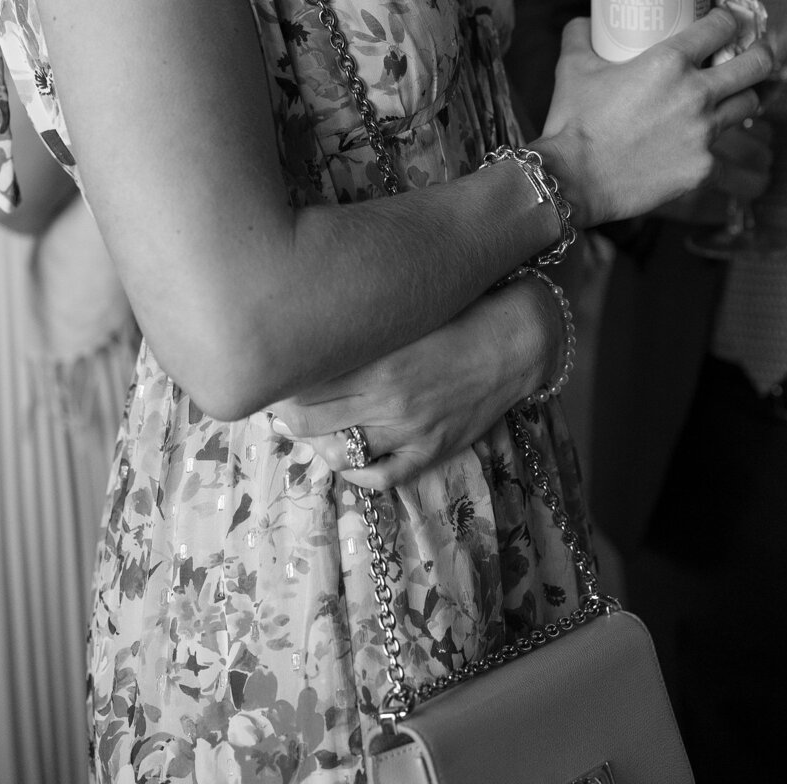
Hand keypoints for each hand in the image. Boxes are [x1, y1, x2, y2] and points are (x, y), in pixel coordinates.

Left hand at [268, 277, 558, 490]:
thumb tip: (310, 315)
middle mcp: (386, 399)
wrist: (515, 340)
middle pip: (308, 420)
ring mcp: (408, 431)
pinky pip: (379, 477)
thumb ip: (358, 319)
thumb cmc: (457, 312)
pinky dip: (353, 471)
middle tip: (279, 397)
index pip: (302, 381)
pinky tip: (342, 455)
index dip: (280, 377)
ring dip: (313, 441)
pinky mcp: (430, 452)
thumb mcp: (404, 309)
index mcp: (375, 358)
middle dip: (286, 411)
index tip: (271, 366)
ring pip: (337, 451)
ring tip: (304, 426)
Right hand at [538, 10, 772, 225]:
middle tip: (752, 51)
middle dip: (760, 52)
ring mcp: (705, 133)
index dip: (729, 18)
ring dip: (741, 95)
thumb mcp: (572, 66)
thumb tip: (589, 22)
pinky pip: (720, 147)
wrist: (576, 179)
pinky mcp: (704, 167)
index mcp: (669, 61)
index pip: (722, 26)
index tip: (727, 20)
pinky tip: (694, 140)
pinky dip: (710, 140)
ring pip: (749, 104)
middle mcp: (697, 94)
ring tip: (729, 95)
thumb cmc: (575, 121)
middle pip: (757, 64)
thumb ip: (581, 35)